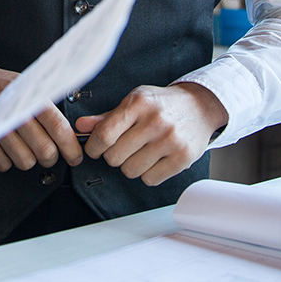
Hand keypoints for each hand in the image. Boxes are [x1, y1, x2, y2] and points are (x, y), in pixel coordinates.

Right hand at [0, 53, 81, 172]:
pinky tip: (6, 149)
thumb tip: (68, 129)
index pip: (58, 128)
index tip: (74, 155)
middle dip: (50, 158)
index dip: (70, 147)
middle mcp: (14, 113)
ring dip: (28, 160)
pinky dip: (7, 161)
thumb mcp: (25, 85)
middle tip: (49, 155)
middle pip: (45, 150)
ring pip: (25, 161)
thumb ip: (45, 105)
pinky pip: (2, 164)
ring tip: (24, 148)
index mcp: (29, 98)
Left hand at [76, 83, 227, 185]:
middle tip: (123, 148)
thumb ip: (106, 117)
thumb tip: (80, 127)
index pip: (104, 135)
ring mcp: (171, 140)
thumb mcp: (134, 102)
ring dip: (130, 166)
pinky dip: (148, 174)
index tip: (95, 149)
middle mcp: (155, 121)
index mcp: (139, 103)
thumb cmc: (162, 104)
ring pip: (131, 171)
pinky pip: (150, 179)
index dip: (94, 147)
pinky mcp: (183, 157)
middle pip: (114, 157)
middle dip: (114, 156)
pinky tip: (154, 159)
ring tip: (140, 153)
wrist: (200, 106)